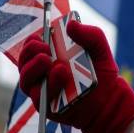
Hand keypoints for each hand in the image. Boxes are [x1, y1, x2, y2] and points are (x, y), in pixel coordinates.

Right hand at [17, 19, 133, 132]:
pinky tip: (60, 74)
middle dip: (29, 53)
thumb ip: (89, 34)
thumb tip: (71, 24)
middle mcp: (41, 75)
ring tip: (47, 59)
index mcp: (49, 57)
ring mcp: (43, 91)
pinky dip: (50, 85)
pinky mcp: (47, 108)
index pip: (30, 48)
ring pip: (26, 81)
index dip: (31, 42)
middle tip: (43, 47)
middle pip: (23, 64)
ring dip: (34, 68)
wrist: (110, 99)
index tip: (39, 36)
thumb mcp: (99, 48)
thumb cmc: (100, 71)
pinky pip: (41, 98)